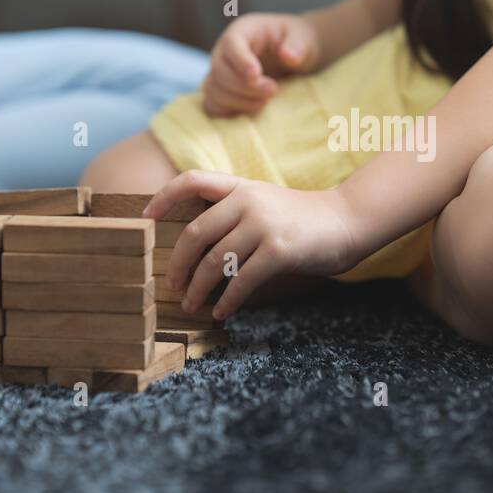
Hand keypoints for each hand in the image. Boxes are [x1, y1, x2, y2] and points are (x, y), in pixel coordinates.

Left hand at [146, 170, 364, 319]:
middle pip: (195, 234)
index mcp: (241, 187)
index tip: (145, 219)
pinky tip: (221, 312)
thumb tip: (196, 243)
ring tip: (192, 305)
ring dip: (198, 289)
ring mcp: (263, 225)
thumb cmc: (303, 219)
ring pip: (215, 262)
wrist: (347, 221)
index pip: (193, 180)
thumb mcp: (266, 201)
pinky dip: (227, 301)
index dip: (164, 196)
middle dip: (177, 264)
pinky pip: (241, 281)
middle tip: (171, 284)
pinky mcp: (278, 251)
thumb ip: (235, 211)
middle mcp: (248, 201)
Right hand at [201, 13, 320, 116]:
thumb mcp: (304, 38)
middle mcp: (225, 50)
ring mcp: (220, 72)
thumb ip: (297, 46)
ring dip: (238, 101)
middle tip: (273, 90)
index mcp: (243, 31)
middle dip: (244, 86)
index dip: (240, 61)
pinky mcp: (222, 91)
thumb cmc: (298, 42)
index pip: (231, 43)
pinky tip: (253, 110)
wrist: (296, 55)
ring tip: (266, 102)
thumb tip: (288, 56)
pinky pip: (212, 105)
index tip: (257, 76)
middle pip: (219, 70)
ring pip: (213, 89)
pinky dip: (229, 112)